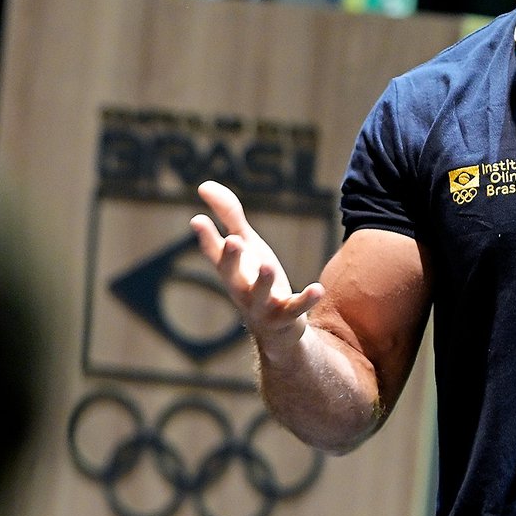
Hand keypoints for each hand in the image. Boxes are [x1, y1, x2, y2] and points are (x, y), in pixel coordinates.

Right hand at [190, 180, 323, 353]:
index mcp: (231, 270)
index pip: (213, 253)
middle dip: (231, 259)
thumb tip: (203, 186)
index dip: (206, 237)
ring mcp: (263, 305)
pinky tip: (317, 288)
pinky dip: (306, 300)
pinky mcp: (287, 317)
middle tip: (233, 241)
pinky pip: (296, 309)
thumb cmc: (256, 280)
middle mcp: (241, 289)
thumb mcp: (247, 245)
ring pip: (261, 296)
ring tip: (268, 266)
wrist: (277, 329)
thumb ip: (229, 216)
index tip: (198, 220)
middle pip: (231, 275)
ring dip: (264, 282)